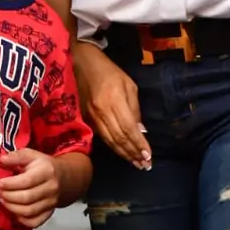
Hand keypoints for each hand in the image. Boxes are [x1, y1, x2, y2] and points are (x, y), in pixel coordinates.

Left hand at [0, 148, 59, 228]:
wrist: (64, 178)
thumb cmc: (43, 166)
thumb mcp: (31, 155)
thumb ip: (16, 156)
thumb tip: (2, 160)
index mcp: (47, 171)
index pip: (27, 181)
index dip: (10, 184)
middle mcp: (51, 188)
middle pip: (27, 198)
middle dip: (8, 196)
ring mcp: (51, 202)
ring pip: (29, 211)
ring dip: (12, 207)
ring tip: (3, 200)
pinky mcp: (49, 213)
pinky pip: (35, 222)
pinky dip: (22, 220)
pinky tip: (14, 212)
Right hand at [75, 44, 151, 169]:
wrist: (81, 63)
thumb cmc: (108, 71)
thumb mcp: (129, 84)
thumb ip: (134, 108)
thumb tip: (140, 131)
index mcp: (114, 99)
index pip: (129, 128)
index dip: (138, 144)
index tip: (148, 156)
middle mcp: (102, 111)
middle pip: (119, 138)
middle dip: (133, 153)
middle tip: (144, 165)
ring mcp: (92, 116)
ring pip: (110, 141)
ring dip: (124, 154)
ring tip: (136, 163)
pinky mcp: (86, 118)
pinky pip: (102, 137)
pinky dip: (113, 147)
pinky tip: (122, 153)